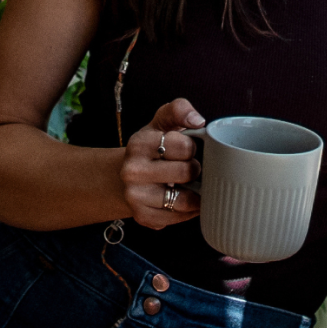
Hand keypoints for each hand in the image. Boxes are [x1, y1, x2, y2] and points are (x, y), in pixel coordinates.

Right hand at [120, 99, 202, 228]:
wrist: (129, 175)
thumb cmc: (154, 147)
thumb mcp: (162, 123)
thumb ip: (179, 110)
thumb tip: (197, 120)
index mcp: (139, 143)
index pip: (185, 146)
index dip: (192, 147)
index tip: (185, 149)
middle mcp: (132, 171)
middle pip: (187, 172)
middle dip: (194, 170)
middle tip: (188, 168)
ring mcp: (135, 196)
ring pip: (185, 200)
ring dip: (194, 193)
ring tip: (188, 185)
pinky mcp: (143, 217)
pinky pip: (180, 217)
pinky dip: (187, 210)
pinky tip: (182, 199)